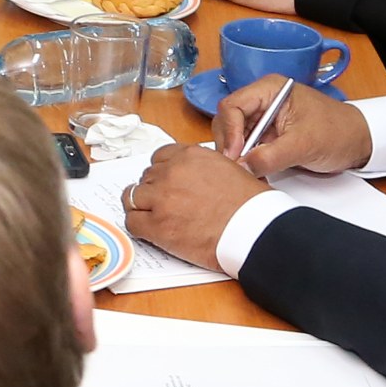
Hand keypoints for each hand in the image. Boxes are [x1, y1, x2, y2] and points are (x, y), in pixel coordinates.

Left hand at [123, 143, 272, 271]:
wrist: (254, 230)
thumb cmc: (251, 205)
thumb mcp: (231, 169)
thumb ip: (205, 167)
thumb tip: (199, 175)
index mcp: (190, 156)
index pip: (160, 157)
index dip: (162, 172)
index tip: (167, 183)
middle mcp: (172, 172)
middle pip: (147, 177)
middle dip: (154, 190)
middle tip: (166, 204)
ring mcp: (161, 198)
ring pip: (133, 196)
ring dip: (141, 206)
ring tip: (154, 217)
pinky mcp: (157, 225)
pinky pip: (131, 221)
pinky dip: (138, 226)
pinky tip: (151, 231)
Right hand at [209, 73, 372, 176]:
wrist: (358, 142)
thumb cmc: (339, 132)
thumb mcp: (304, 145)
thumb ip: (271, 156)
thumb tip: (242, 167)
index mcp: (270, 89)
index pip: (232, 106)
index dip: (229, 131)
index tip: (234, 155)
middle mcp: (261, 101)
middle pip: (227, 121)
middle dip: (230, 145)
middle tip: (237, 168)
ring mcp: (262, 119)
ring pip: (233, 137)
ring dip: (237, 156)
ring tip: (246, 173)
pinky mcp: (265, 136)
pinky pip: (245, 149)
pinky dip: (246, 163)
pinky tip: (253, 173)